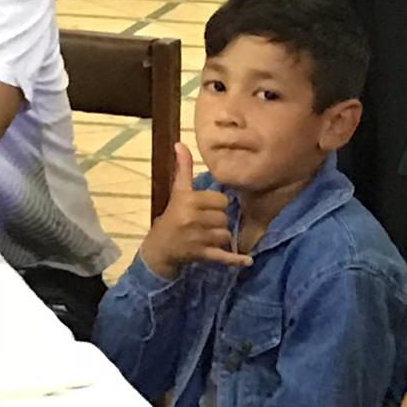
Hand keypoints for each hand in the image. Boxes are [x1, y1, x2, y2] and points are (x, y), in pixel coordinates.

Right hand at [138, 144, 253, 280]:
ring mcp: (197, 238)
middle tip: (204, 224)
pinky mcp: (201, 254)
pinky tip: (248, 261)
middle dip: (218, 221)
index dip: (216, 205)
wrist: (159, 249)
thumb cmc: (171, 217)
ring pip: (226, 235)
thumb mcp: (178, 192)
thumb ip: (183, 169)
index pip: (220, 200)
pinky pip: (223, 256)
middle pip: (224, 218)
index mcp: (188, 200)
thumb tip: (180, 144)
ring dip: (220, 237)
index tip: (205, 209)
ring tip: (206, 237)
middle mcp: (192, 218)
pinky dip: (235, 260)